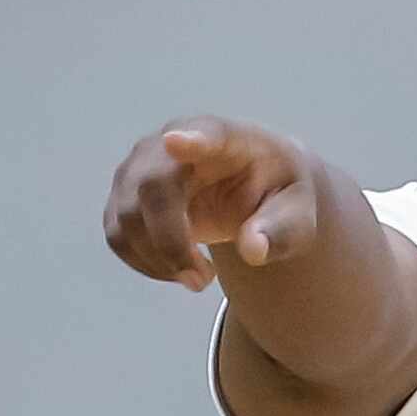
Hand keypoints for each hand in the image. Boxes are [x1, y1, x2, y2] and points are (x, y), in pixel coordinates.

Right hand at [101, 116, 319, 291]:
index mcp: (227, 138)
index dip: (190, 140)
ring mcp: (141, 166)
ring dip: (159, 261)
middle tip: (204, 282)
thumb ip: (281, 231)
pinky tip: (177, 270)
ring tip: (201, 278)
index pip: (207, 134)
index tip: (175, 142)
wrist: (255, 188)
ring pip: (127, 218)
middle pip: (152, 188)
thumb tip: (253, 250)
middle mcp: (172, 142)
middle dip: (171, 243)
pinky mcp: (125, 195)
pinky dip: (145, 263)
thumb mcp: (297, 214)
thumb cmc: (278, 195)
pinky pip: (119, 236)